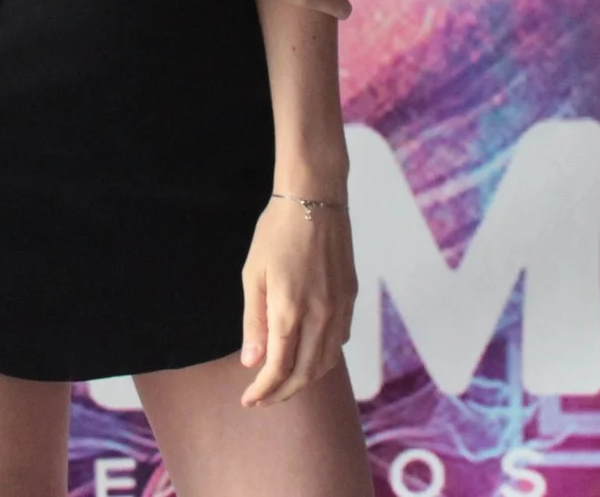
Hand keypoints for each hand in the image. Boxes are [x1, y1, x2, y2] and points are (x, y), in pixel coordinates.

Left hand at [238, 194, 356, 406]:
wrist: (315, 199)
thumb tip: (252, 362)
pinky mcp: (350, 297)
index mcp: (289, 311)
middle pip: (305, 374)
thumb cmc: (276, 232)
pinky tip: (309, 355)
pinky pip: (339, 341)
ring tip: (284, 383)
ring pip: (326, 362)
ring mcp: (339, 308)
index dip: (263, 391)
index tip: (248, 399)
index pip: (279, 369)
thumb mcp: (253, 275)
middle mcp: (319, 316)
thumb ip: (254, 321)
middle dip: (282, 393)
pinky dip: (323, 358)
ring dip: (305, 380)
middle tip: (262, 398)